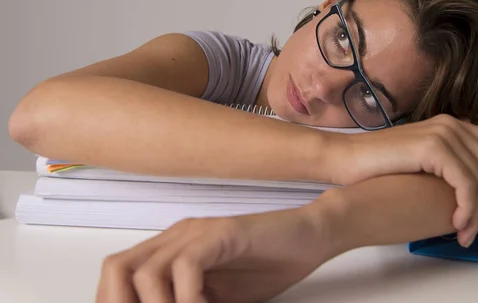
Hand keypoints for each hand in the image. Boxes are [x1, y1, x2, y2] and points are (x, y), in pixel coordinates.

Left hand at [96, 206, 329, 302]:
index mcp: (171, 250)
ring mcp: (198, 232)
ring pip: (147, 272)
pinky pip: (188, 266)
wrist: (309, 238)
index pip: (117, 276)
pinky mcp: (222, 232)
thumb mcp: (217, 298)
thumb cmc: (268, 266)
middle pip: (118, 269)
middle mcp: (177, 237)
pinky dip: (188, 298)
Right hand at [336, 114, 477, 246]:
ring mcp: (443, 133)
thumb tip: (469, 186)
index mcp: (451, 125)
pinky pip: (467, 184)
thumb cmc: (378, 166)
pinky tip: (458, 224)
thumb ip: (446, 164)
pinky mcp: (433, 148)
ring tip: (469, 234)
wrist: (347, 159)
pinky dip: (468, 209)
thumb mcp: (421, 161)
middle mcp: (452, 125)